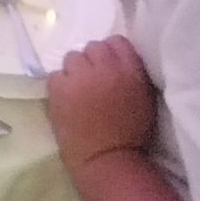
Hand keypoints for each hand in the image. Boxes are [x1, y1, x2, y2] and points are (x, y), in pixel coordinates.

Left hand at [46, 35, 155, 174]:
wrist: (105, 159)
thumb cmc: (131, 133)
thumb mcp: (144, 96)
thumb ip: (132, 71)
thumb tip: (117, 57)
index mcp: (129, 69)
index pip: (116, 41)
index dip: (112, 54)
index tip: (110, 68)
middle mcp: (104, 67)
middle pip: (93, 46)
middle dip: (93, 62)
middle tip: (94, 81)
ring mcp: (78, 76)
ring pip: (72, 57)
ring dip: (76, 71)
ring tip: (79, 90)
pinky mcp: (58, 88)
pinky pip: (56, 75)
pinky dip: (60, 85)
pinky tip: (66, 99)